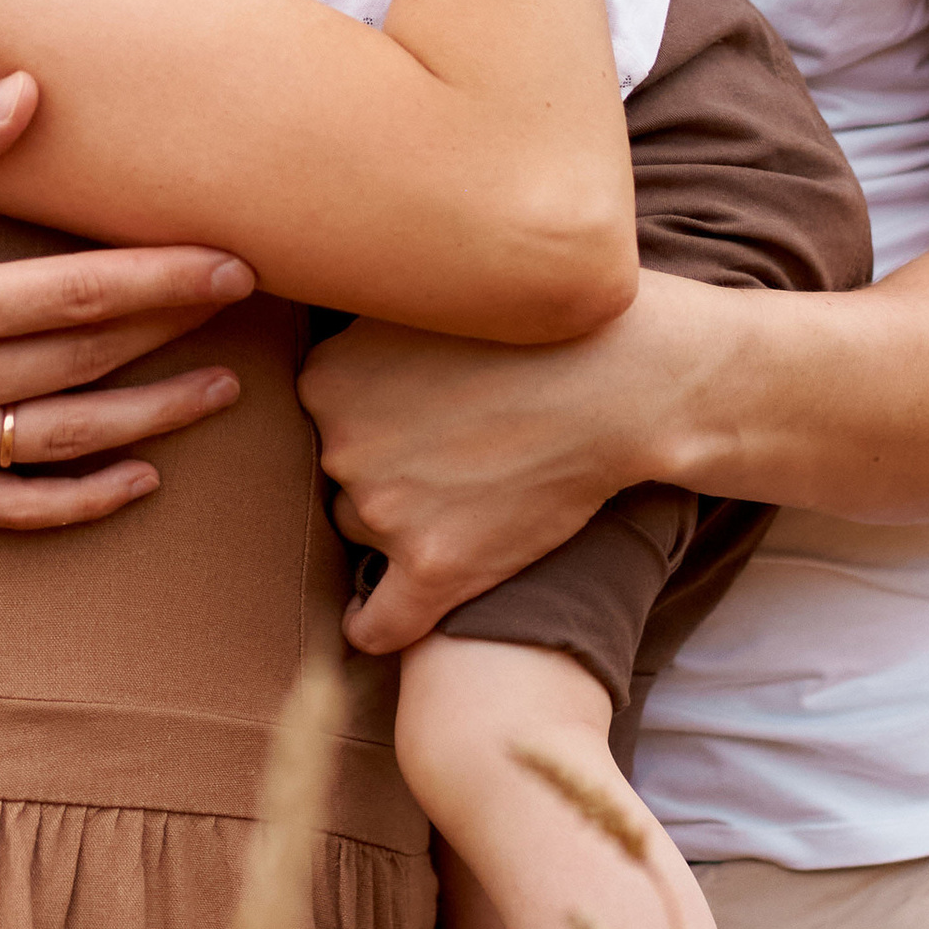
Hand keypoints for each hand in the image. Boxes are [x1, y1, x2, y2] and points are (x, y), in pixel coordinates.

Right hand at [0, 72, 258, 525]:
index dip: (163, 278)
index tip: (233, 260)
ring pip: (62, 443)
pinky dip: (76, 502)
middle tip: (249, 306)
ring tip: (218, 394)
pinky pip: (4, 509)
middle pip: (85, 365)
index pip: (78, 296)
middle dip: (174, 333)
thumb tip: (29, 90)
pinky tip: (136, 479)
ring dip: (151, 421)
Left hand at [303, 277, 742, 647]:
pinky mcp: (436, 566)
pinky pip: (378, 623)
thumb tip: (308, 326)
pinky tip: (377, 624)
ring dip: (400, 531)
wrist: (619, 383)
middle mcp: (340, 444)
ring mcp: (385, 509)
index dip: (370, 422)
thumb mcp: (426, 301)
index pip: (322, 421)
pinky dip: (375, 627)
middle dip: (386, 473)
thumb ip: (360, 331)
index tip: (411, 418)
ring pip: (365, 539)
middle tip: (455, 452)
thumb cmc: (532, 334)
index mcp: (326, 378)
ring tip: (469, 498)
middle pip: (341, 479)